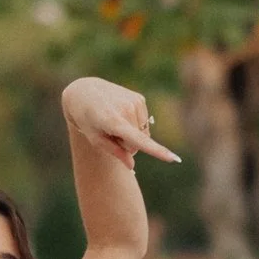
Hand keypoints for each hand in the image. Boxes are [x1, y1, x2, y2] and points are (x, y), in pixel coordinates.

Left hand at [62, 77, 178, 169]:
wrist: (84, 92)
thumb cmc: (87, 120)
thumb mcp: (95, 139)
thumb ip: (114, 152)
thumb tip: (131, 166)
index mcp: (113, 121)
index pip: (138, 140)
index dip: (156, 150)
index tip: (174, 158)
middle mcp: (126, 109)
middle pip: (137, 143)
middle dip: (126, 143)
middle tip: (109, 131)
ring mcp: (135, 101)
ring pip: (142, 134)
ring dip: (130, 133)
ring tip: (114, 120)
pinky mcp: (140, 98)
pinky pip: (143, 123)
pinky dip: (134, 123)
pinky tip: (120, 113)